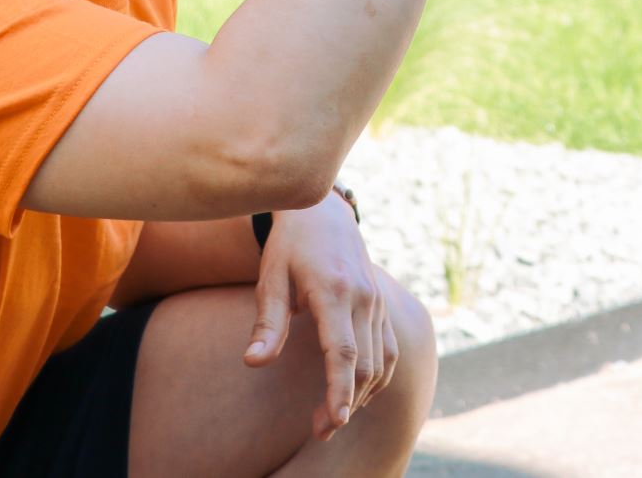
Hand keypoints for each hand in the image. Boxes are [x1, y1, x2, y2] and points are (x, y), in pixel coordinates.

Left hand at [243, 195, 397, 441]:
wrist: (324, 210)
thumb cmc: (290, 244)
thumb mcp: (271, 277)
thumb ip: (267, 322)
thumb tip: (253, 362)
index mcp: (334, 291)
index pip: (343, 352)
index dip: (340, 391)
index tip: (335, 422)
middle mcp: (363, 298)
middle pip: (365, 364)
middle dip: (346, 403)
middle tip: (319, 430)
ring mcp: (377, 301)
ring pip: (381, 360)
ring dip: (362, 394)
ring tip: (334, 418)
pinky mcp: (381, 304)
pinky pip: (388, 348)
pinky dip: (377, 376)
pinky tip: (357, 392)